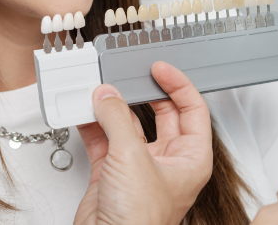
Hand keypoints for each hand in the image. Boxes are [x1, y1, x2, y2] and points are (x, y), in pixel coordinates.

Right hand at [74, 61, 212, 224]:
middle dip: (142, 94)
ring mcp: (138, 167)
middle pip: (160, 115)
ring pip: (128, 125)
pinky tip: (85, 111)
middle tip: (129, 75)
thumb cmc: (139, 221)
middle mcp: (167, 162)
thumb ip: (117, 119)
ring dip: (112, 108)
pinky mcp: (112, 174)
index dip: (178, 85)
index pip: (192, 110)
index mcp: (191, 159)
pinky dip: (93, 125)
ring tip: (99, 92)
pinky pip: (104, 140)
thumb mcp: (131, 157)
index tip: (160, 69)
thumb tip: (108, 96)